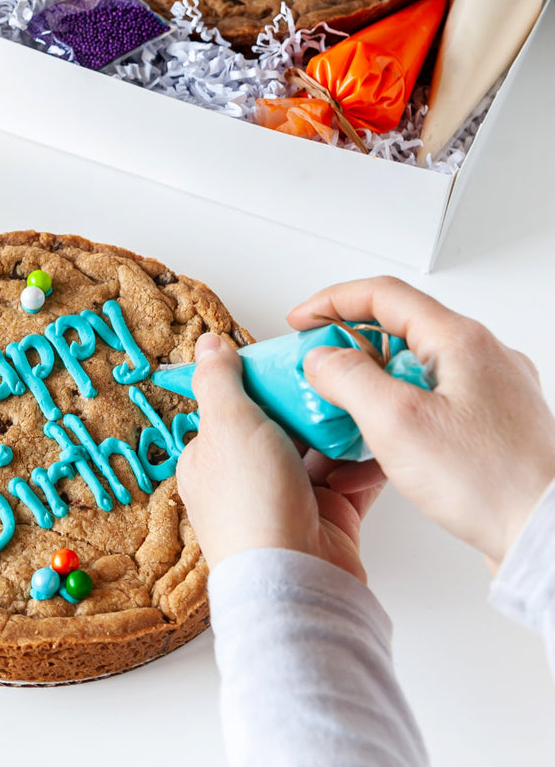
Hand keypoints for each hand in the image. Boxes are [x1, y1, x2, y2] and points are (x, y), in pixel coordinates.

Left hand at [176, 333, 384, 581]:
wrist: (295, 584)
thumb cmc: (250, 505)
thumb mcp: (227, 424)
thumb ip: (219, 380)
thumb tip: (207, 344)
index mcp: (211, 456)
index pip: (235, 404)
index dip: (263, 378)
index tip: (294, 354)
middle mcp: (247, 478)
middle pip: (281, 424)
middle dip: (309, 399)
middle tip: (339, 369)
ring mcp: (289, 499)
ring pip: (320, 449)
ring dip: (340, 425)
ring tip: (364, 392)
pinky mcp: (329, 519)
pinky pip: (350, 478)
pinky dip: (365, 459)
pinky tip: (380, 433)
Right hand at [289, 276, 554, 568]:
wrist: (546, 536)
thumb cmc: (492, 482)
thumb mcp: (395, 421)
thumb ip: (348, 377)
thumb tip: (323, 358)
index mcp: (462, 341)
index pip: (383, 295)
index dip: (332, 301)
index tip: (302, 319)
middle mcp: (482, 358)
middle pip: (399, 330)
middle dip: (348, 347)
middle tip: (317, 368)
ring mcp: (491, 393)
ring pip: (414, 370)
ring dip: (370, 386)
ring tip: (340, 414)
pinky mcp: (492, 428)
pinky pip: (432, 406)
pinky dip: (395, 417)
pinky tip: (374, 453)